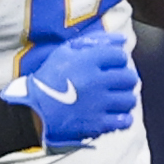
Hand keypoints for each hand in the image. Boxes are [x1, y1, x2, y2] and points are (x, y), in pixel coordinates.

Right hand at [2, 28, 138, 151]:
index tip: (110, 66)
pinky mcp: (97, 124)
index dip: (118, 61)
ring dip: (124, 99)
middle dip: (125, 79)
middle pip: (129, 78)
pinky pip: (124, 120)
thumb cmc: (50, 78)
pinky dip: (122, 118)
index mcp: (87, 61)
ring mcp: (98, 104)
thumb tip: (123, 40)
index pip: (120, 56)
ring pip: (129, 100)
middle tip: (115, 83)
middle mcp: (96, 81)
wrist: (34, 110)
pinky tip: (113, 115)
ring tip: (114, 100)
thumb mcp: (66, 51)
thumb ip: (94, 41)